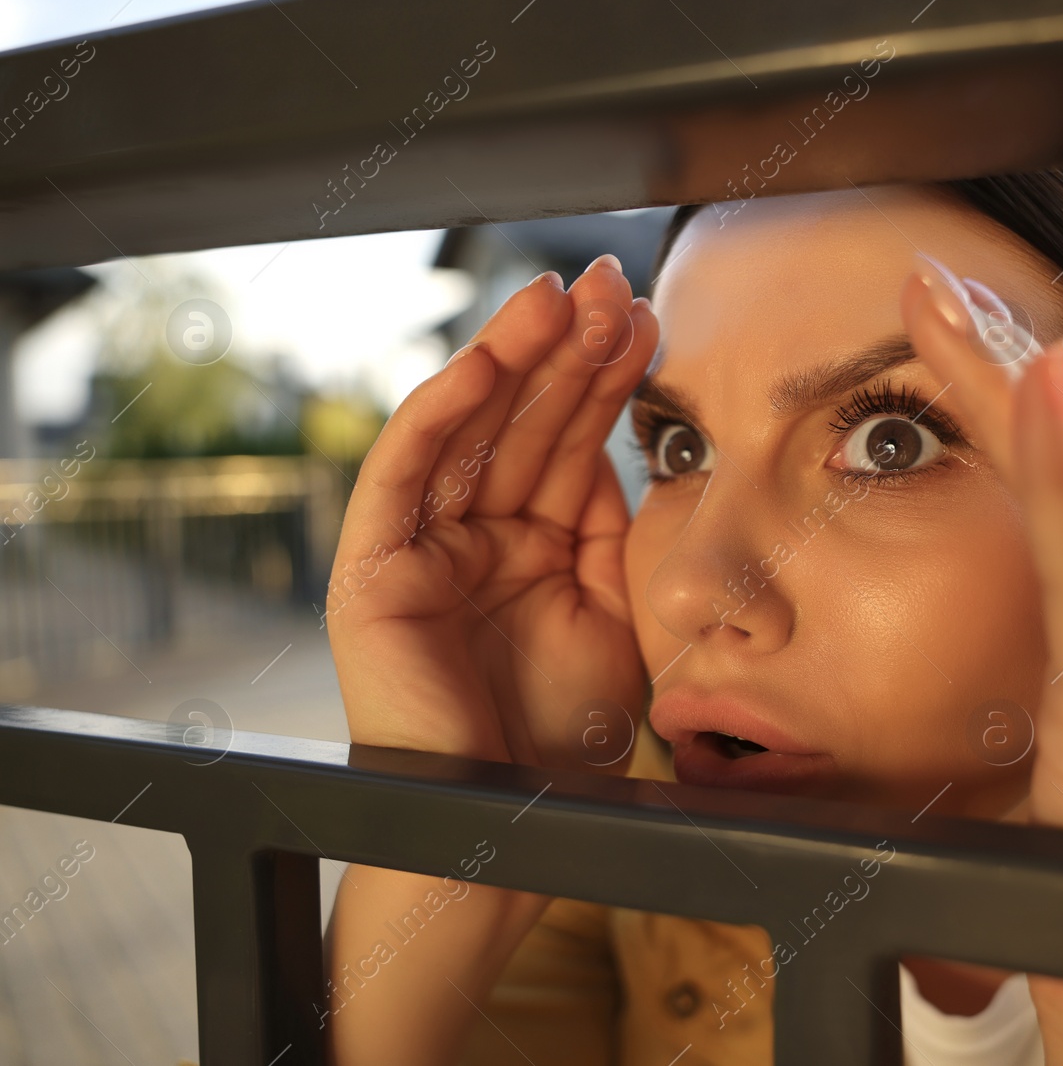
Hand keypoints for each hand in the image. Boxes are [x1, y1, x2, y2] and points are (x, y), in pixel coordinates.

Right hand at [327, 256, 656, 769]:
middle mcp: (472, 536)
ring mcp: (421, 549)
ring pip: (467, 431)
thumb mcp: (608, 609)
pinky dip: (443, 413)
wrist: (516, 822)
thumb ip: (605, 526)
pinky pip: (405, 475)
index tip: (647, 316)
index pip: (568, 442)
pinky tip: (489, 357)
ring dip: (513, 358)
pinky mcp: (374, 571)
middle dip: (566, 349)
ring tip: (561, 295)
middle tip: (609, 281)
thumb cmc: (564, 733)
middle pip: (522, 422)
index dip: (604, 378)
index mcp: (528, 546)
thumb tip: (620, 439)